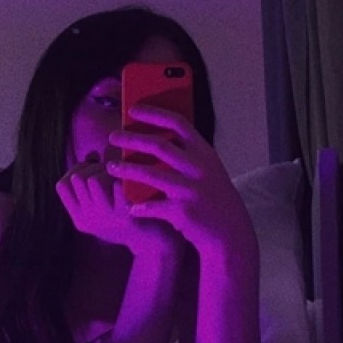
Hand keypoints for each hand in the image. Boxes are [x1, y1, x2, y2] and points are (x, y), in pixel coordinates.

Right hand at [55, 154, 181, 256]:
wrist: (152, 243)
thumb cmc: (125, 216)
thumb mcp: (101, 206)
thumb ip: (91, 181)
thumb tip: (91, 154)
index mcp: (79, 218)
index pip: (62, 185)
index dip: (75, 170)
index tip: (91, 169)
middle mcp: (89, 220)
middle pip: (77, 178)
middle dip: (92, 167)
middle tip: (106, 169)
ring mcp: (106, 219)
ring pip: (94, 179)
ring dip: (106, 171)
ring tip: (117, 173)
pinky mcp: (126, 216)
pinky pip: (117, 185)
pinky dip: (122, 178)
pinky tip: (128, 181)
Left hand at [107, 105, 256, 260]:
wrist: (232, 232)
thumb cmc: (212, 196)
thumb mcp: (207, 169)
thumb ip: (186, 155)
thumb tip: (149, 140)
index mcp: (204, 152)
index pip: (178, 123)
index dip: (154, 113)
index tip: (132, 110)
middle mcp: (199, 168)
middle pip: (159, 146)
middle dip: (132, 139)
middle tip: (111, 136)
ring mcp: (192, 190)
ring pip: (152, 175)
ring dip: (127, 170)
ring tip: (110, 167)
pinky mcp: (184, 212)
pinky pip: (154, 206)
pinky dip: (140, 208)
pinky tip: (131, 207)